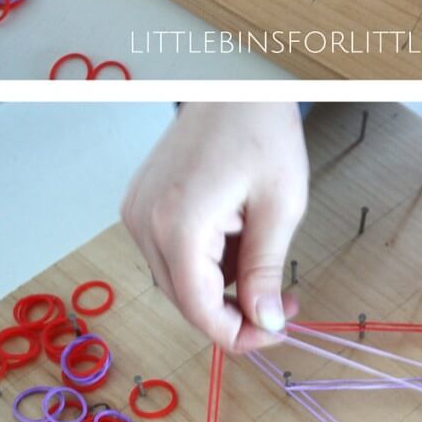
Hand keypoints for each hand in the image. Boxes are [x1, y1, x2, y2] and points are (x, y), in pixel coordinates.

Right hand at [121, 103, 308, 352]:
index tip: (275, 332)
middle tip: (283, 303)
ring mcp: (137, 212)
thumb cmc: (261, 131)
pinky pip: (171, 253)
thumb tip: (266, 320)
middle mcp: (145, 223)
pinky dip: (205, 258)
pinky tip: (236, 234)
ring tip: (261, 248)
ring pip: (178, 279)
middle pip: (185, 300)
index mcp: (177, 226)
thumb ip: (266, 271)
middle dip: (235, 309)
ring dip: (221, 281)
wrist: (234, 88)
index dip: (239, 334)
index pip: (200, 311)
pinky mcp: (142, 203)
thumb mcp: (279, 207)